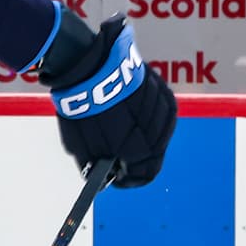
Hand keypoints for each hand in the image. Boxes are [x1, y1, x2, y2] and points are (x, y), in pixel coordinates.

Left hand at [42, 16, 177, 188]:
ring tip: (121, 126)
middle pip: (154, 155)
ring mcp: (164, 110)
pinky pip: (160, 112)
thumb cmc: (83, 108)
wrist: (91, 66)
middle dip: (135, 156)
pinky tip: (130, 110)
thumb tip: (103, 177)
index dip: (129, 178)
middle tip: (115, 151)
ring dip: (143, 135)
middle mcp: (159, 132)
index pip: (144, 175)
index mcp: (141, 150)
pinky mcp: (164, 90)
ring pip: (159, 133)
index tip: (116, 175)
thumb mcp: (80, 146)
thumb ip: (95, 165)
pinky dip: (148, 117)